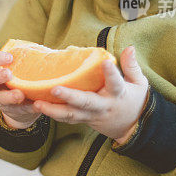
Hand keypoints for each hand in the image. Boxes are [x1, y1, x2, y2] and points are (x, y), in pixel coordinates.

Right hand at [0, 50, 40, 128]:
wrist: (24, 104)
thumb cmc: (23, 77)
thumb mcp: (23, 66)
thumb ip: (29, 57)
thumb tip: (48, 50)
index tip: (10, 57)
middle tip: (8, 74)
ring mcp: (2, 99)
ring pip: (1, 98)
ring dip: (10, 96)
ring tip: (20, 94)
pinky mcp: (14, 111)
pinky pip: (21, 110)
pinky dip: (29, 107)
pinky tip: (38, 105)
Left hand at [32, 46, 148, 142]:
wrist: (131, 127)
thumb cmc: (133, 99)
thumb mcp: (139, 83)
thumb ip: (131, 66)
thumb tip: (130, 48)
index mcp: (118, 95)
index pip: (115, 84)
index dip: (111, 74)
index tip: (105, 63)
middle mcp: (103, 106)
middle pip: (86, 102)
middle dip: (70, 96)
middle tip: (54, 88)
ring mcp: (91, 115)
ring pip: (71, 115)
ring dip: (54, 110)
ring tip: (37, 103)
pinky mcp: (83, 120)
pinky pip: (66, 119)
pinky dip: (53, 114)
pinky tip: (37, 107)